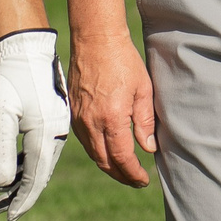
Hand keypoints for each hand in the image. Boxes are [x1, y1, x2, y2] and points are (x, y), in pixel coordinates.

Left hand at [0, 28, 71, 220]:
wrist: (29, 50)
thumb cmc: (11, 80)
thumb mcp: (0, 115)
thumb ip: (2, 149)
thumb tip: (2, 183)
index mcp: (46, 134)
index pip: (35, 177)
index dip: (22, 200)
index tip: (9, 217)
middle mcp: (57, 134)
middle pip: (40, 174)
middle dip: (21, 195)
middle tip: (0, 212)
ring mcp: (57, 127)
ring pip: (42, 163)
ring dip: (23, 181)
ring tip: (1, 196)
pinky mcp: (53, 121)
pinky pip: (42, 150)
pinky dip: (27, 164)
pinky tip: (13, 170)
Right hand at [67, 29, 156, 187]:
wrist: (95, 40)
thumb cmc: (123, 61)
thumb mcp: (143, 90)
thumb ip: (145, 122)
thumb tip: (148, 148)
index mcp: (112, 118)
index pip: (122, 158)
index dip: (133, 173)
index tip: (144, 180)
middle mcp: (91, 122)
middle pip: (105, 162)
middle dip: (121, 176)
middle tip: (136, 180)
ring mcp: (78, 118)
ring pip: (93, 153)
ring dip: (108, 166)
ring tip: (125, 170)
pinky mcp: (72, 112)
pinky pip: (84, 140)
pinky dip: (97, 151)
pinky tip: (109, 151)